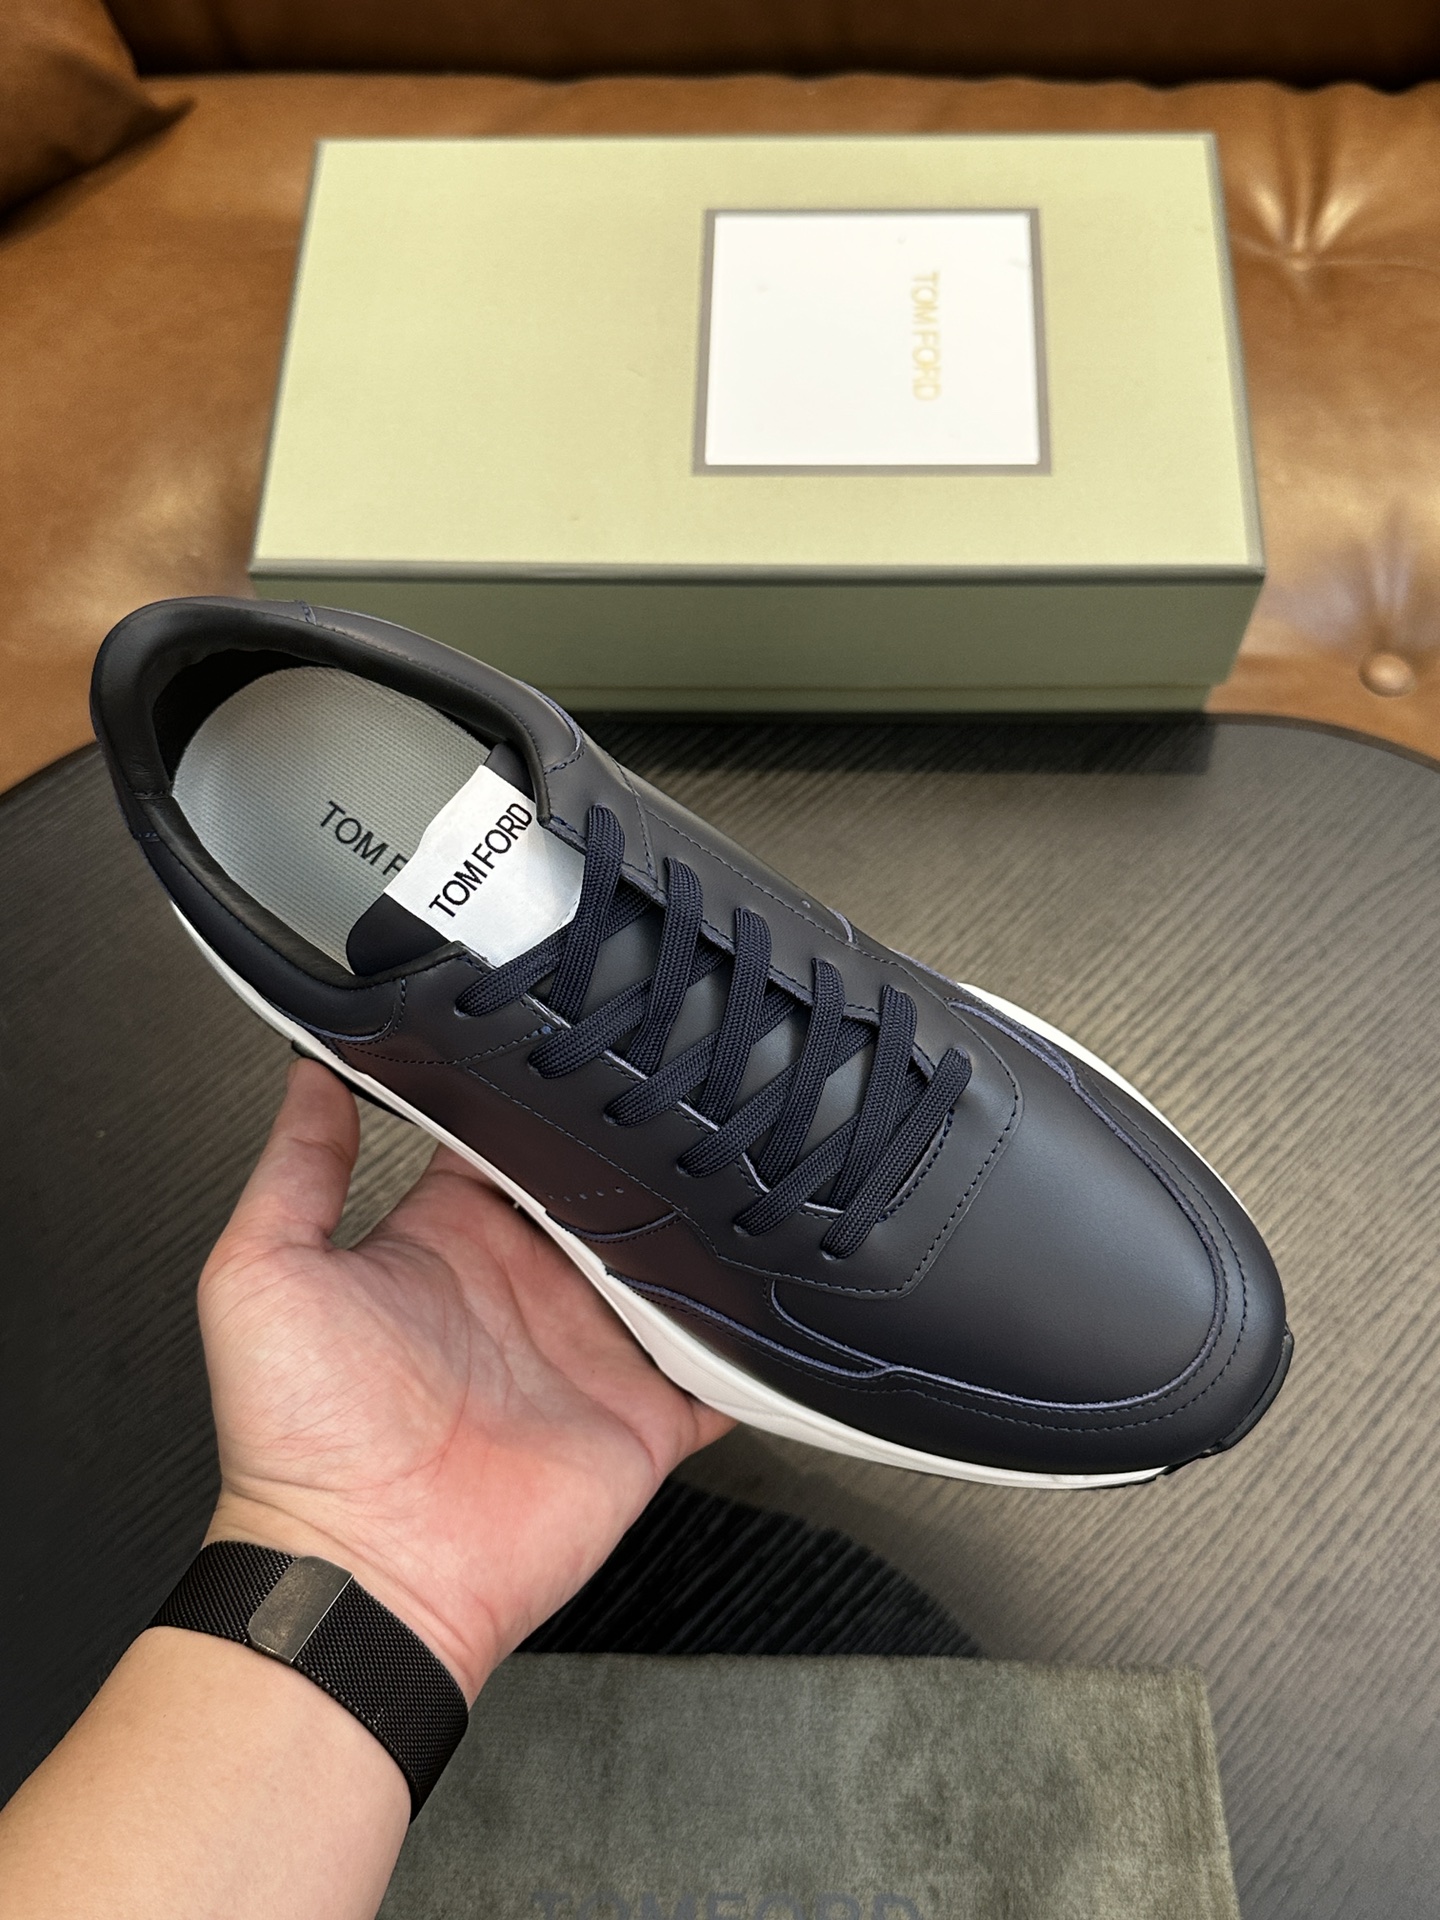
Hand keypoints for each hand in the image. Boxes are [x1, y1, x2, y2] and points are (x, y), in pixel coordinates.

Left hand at [200, 1059, 730, 1697]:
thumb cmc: (300, 1442)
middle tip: (671, 1098)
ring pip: (666, 1266)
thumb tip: (308, 1073)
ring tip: (734, 1171)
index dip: (534, 1099)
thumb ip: (296, 1168)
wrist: (365, 1576)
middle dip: (634, 1151)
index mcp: (445, 1241)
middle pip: (600, 1193)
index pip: (504, 1143)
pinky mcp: (642, 1417)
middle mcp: (523, 1288)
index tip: (570, 1048)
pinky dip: (746, 1341)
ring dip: (696, 1231)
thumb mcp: (261, 1274)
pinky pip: (717, 1370)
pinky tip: (765, 1295)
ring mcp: (587, 1352)